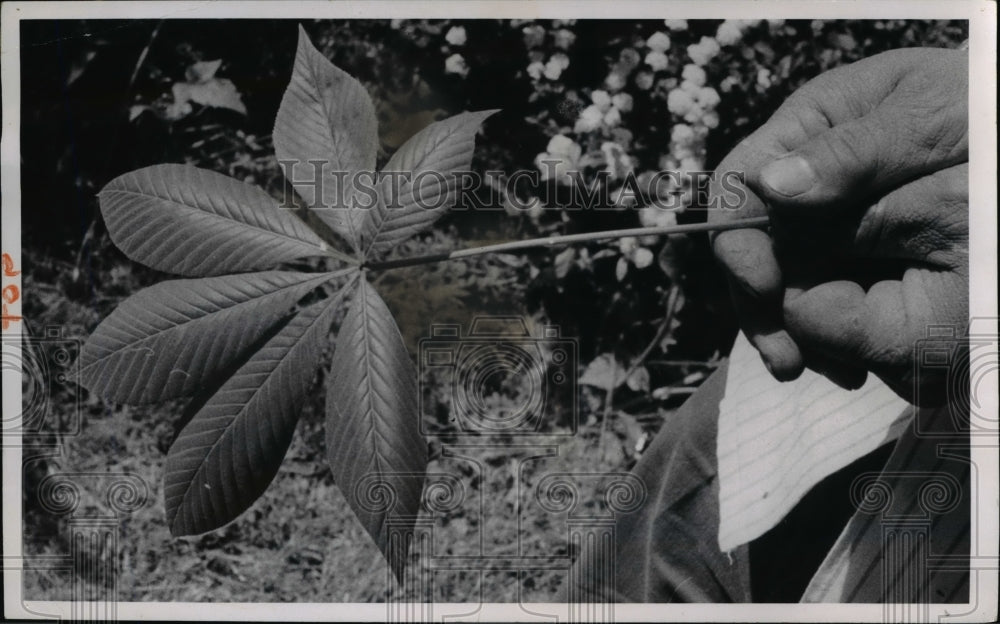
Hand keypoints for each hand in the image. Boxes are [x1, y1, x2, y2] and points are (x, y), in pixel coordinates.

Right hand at [708, 47, 967, 402]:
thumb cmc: (980, 104)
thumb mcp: (926, 115)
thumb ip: (852, 151)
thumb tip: (770, 187)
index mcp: (806, 132)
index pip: (738, 187)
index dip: (738, 240)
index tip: (764, 285)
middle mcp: (807, 186)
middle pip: (752, 253)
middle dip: (762, 308)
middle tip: (788, 358)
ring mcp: (830, 229)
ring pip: (784, 290)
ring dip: (798, 335)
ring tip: (839, 371)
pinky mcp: (857, 267)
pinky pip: (825, 310)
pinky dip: (832, 343)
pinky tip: (854, 365)